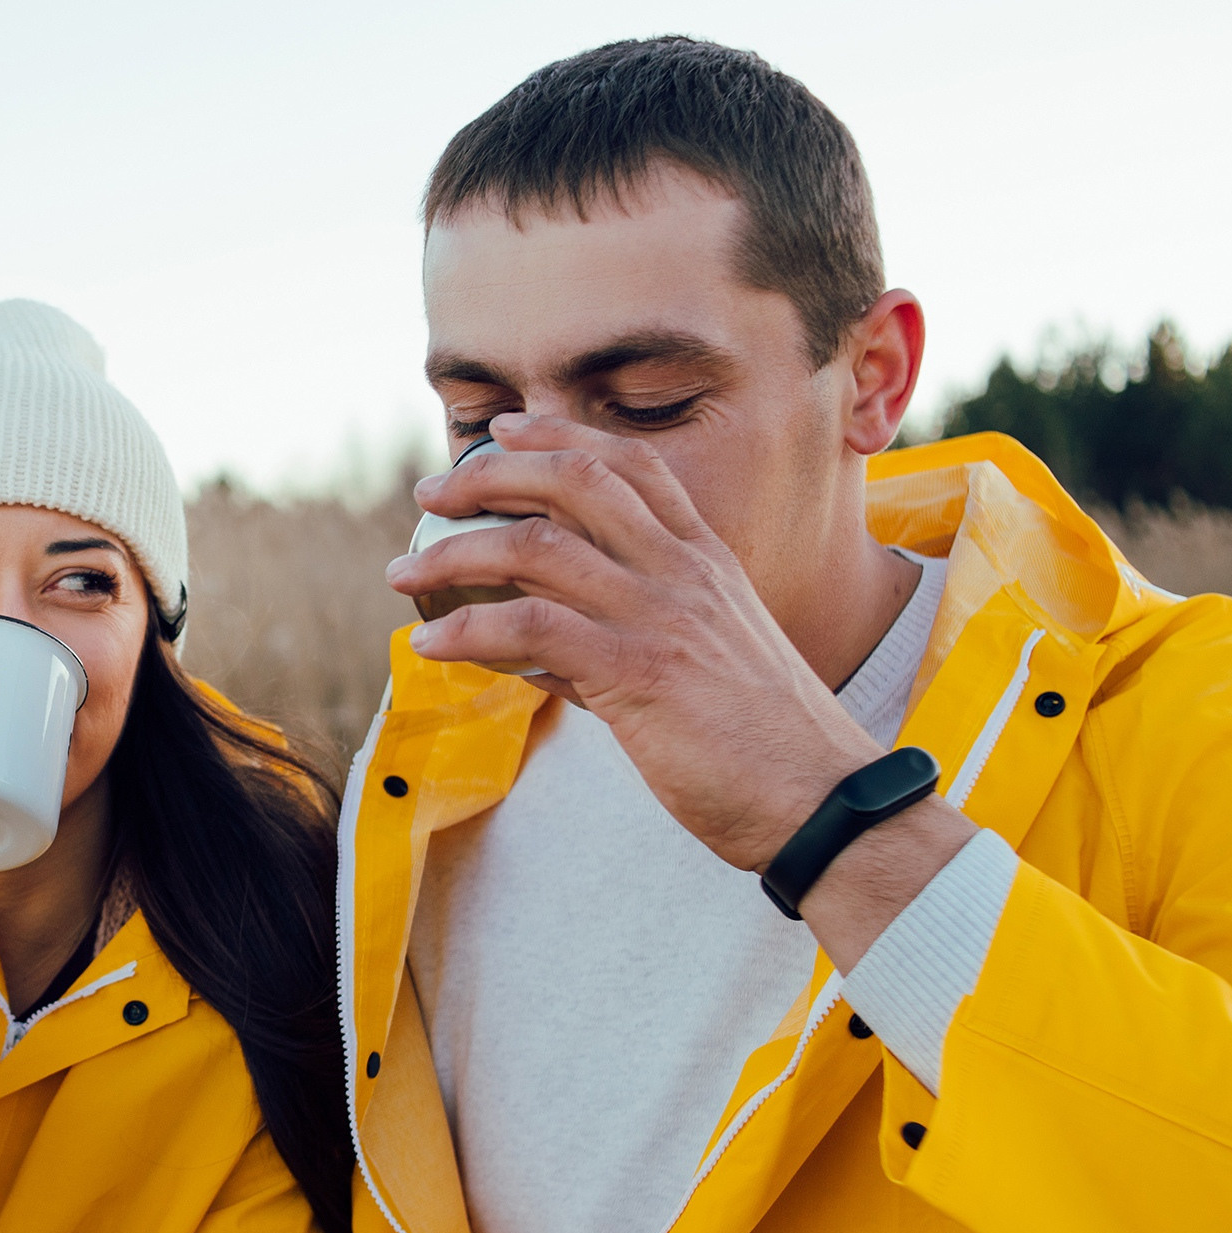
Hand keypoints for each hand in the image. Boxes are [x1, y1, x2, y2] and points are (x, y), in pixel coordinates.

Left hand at [386, 413, 971, 959]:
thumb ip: (621, 646)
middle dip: (490, 473)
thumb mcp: (699, 674)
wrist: (826, 803)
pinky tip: (431, 644)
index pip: (631, 466)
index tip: (505, 429)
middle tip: (431, 490)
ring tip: (405, 573)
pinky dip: (470, 631)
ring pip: (539, 546)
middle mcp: (685, 573)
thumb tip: (541, 657)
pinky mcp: (640, 673)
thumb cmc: (764, 752)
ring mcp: (663, 617)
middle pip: (575, 480)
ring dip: (456, 552)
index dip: (561, 435)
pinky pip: (534, 629)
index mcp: (707, 563)